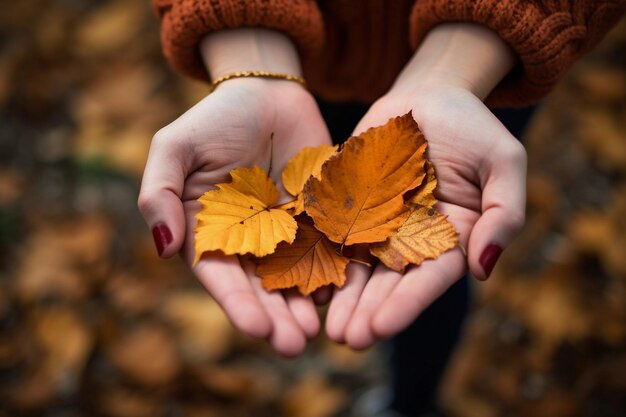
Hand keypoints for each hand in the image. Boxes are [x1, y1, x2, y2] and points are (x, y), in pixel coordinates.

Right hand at [138, 30, 331, 356]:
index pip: (222, 278)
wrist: (266, 93)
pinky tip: (345, 292)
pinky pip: (330, 247)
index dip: (238, 305)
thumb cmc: (214, 119)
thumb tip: (163, 246)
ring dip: (306, 304)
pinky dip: (337, 271)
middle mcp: (250, 243)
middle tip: (295, 344)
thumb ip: (159, 193)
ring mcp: (288, 233)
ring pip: (298, 276)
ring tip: (319, 329)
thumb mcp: (174, 148)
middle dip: (278, 317)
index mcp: (212, 236)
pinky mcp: (319, 217)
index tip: (257, 329)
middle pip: (263, 288)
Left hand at [325, 23, 526, 348]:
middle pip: (388, 280)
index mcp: (450, 237)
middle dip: (368, 310)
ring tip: (325, 325)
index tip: (381, 327)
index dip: (406, 303)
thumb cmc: (473, 127)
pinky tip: (302, 282)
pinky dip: (319, 256)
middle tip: (347, 338)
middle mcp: (410, 237)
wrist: (429, 96)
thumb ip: (504, 213)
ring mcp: (376, 222)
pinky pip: (331, 232)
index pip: (429, 277)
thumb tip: (483, 269)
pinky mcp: (348, 203)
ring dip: (342, 296)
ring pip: (357, 265)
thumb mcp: (504, 162)